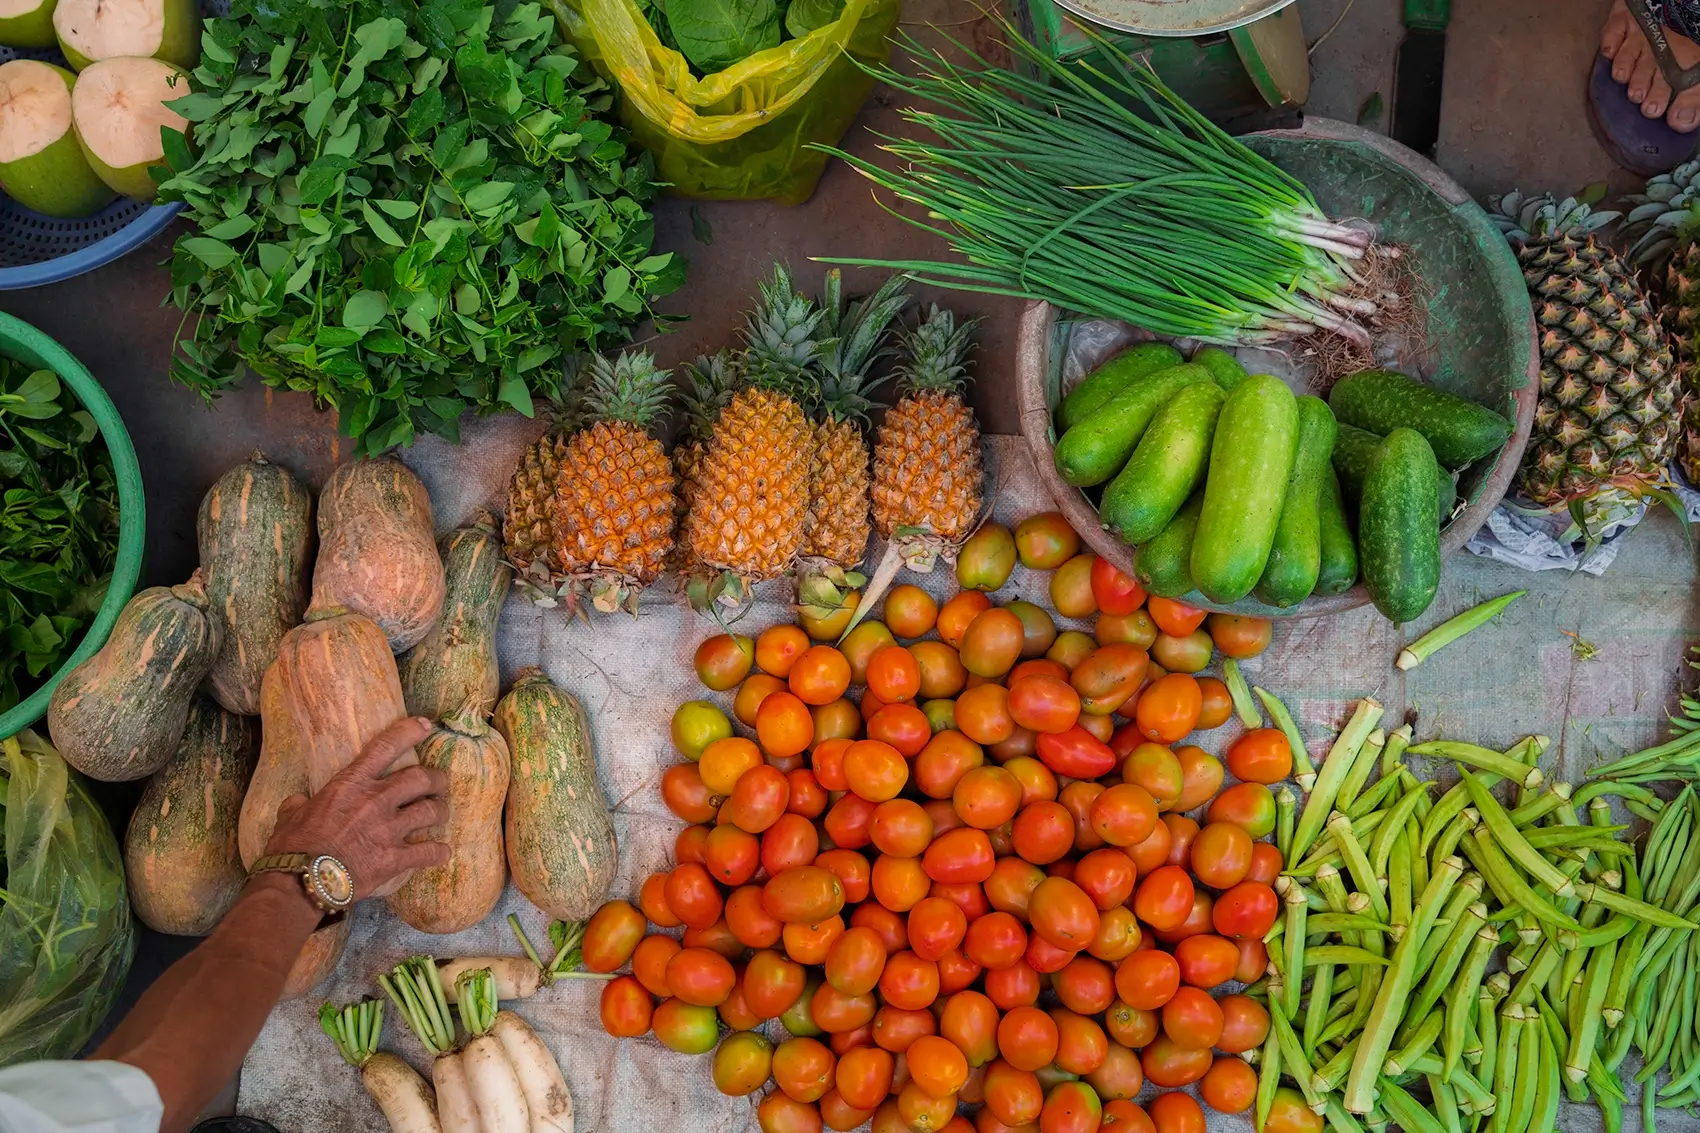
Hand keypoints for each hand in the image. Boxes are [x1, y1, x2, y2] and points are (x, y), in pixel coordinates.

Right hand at [265, 716, 449, 899]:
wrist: (301, 881)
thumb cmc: (293, 846)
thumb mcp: (291, 814)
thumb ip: (300, 804)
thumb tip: (299, 803)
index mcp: (351, 784)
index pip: (385, 747)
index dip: (408, 732)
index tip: (424, 726)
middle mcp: (376, 800)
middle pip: (421, 778)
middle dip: (435, 780)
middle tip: (438, 784)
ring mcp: (389, 829)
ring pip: (431, 811)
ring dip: (440, 811)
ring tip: (441, 814)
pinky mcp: (395, 858)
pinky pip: (428, 851)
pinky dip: (438, 852)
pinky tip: (441, 853)